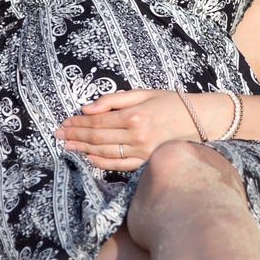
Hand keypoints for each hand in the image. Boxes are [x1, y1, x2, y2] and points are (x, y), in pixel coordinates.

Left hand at [54, 89, 217, 169]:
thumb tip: (86, 108)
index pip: (97, 122)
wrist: (201, 119)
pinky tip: (89, 159)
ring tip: (68, 147)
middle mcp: (137, 135)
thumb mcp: (142, 93)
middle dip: (75, 136)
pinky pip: (119, 166)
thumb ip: (113, 100)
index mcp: (134, 115)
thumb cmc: (171, 103)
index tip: (64, 123)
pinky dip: (102, 163)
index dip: (78, 123)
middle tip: (59, 135)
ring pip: (104, 153)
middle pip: (97, 138)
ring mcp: (142, 152)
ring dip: (83, 150)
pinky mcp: (147, 162)